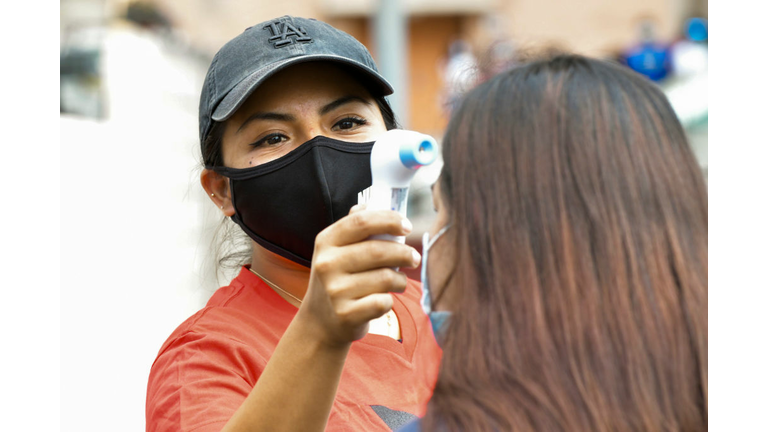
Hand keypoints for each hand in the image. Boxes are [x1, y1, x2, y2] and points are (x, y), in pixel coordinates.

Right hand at [297, 205, 420, 347]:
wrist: (319, 323)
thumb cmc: (338, 280)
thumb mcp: (335, 251)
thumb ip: (352, 228)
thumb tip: (369, 204)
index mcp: (326, 242)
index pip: (361, 222)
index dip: (389, 220)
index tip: (407, 226)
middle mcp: (327, 264)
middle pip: (378, 250)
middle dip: (405, 253)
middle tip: (415, 258)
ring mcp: (335, 290)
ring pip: (385, 277)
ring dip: (399, 280)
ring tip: (398, 282)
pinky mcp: (346, 314)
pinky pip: (383, 302)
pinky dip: (389, 301)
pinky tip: (383, 300)